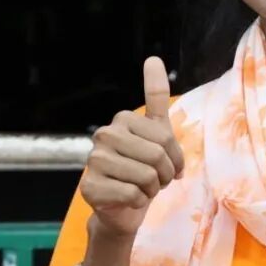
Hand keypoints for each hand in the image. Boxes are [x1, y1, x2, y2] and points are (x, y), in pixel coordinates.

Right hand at [79, 57, 184, 237]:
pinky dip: (138, 202)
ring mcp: (93, 160)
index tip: (171, 167)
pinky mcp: (89, 187)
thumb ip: (156, 97)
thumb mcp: (157, 133)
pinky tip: (128, 200)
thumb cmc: (143, 168)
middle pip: (156, 156)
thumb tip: (153, 58)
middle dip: (165, 176)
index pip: (166, 139)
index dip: (176, 159)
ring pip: (145, 177)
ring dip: (152, 190)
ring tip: (143, 189)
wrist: (123, 207)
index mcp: (123, 119)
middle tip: (157, 182)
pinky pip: (132, 195)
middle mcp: (104, 135)